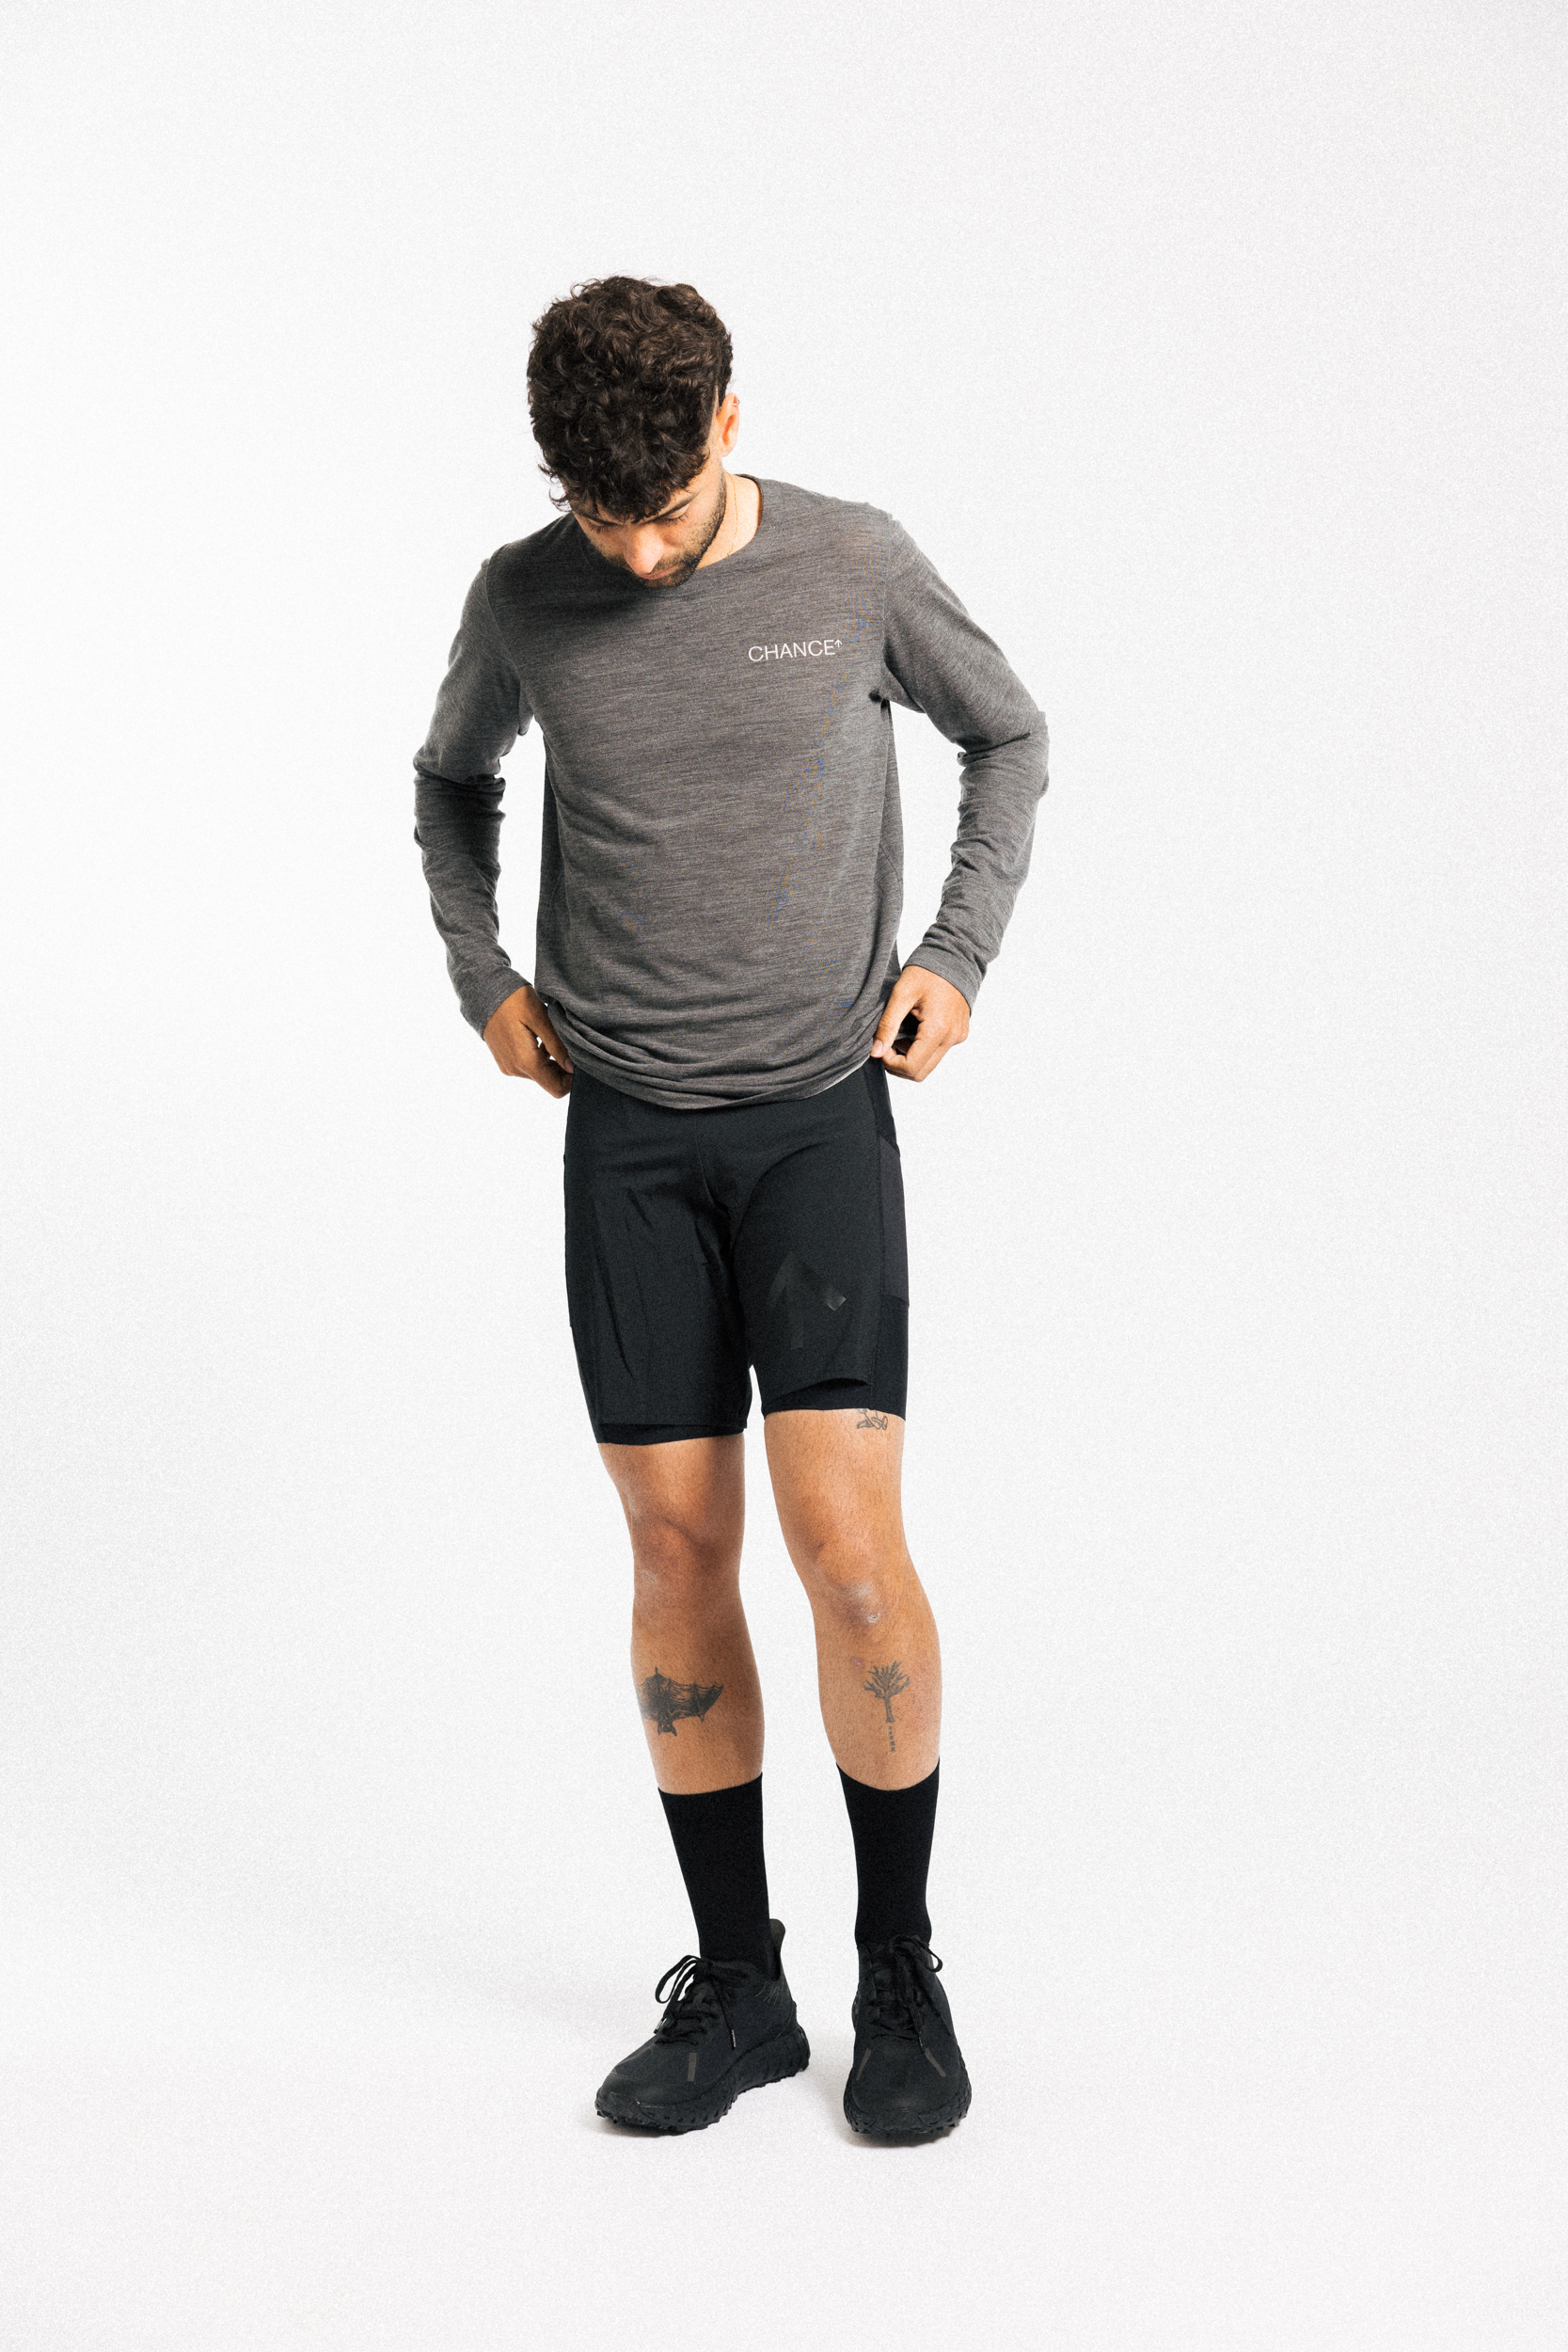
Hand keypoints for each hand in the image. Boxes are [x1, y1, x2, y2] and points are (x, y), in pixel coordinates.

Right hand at [483, 983, 574, 1096]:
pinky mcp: (506, 1061)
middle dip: (563, 1068)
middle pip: (549, 1081)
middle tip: (570, 1045)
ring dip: (552, 1061)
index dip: (572, 1080)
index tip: (580, 1061)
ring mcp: (509, 1067)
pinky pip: (529, 1067)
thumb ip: (557, 1044)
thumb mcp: (540, 1018)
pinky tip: (540, 1038)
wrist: (483, 993)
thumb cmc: (513, 1001)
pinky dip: (540, 1057)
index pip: (556, 1089)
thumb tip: (572, 1067)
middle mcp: (516, 1069)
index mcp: (525, 1061)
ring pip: (540, 1074)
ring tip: (552, 1037)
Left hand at [870, 965, 969, 1082]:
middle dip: (899, 1064)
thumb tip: (875, 1051)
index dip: (890, 1062)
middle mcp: (952, 1038)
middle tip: (886, 1045)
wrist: (955, 957)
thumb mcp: (901, 994)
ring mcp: (958, 1037)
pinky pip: (938, 1052)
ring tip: (900, 1033)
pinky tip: (913, 1029)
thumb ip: (887, 1025)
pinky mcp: (959, 1034)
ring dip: (910, 1056)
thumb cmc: (928, 971)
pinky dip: (921, 1048)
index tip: (881, 1046)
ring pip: (929, 1064)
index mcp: (938, 1029)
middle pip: (921, 1072)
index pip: (912, 1067)